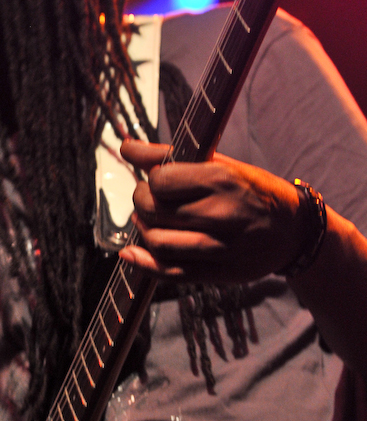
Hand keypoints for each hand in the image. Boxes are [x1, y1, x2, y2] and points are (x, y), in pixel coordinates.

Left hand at [119, 141, 304, 282]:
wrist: (294, 231)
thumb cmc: (252, 191)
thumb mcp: (221, 165)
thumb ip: (172, 156)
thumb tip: (127, 147)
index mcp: (222, 179)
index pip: (160, 180)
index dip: (149, 180)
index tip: (155, 181)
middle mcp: (222, 213)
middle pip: (154, 211)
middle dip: (140, 203)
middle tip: (147, 200)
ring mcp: (221, 247)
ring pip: (158, 243)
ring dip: (143, 231)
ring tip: (149, 222)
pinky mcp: (219, 273)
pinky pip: (170, 273)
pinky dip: (143, 264)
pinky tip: (132, 254)